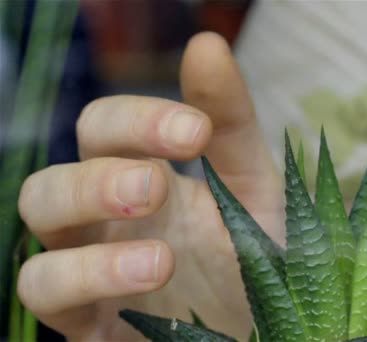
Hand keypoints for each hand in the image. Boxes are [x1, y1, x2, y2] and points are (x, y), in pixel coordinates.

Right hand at [16, 33, 283, 340]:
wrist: (269, 324)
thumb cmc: (257, 255)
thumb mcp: (254, 186)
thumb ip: (231, 122)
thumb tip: (205, 41)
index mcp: (141, 176)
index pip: (104, 129)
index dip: (138, 120)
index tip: (195, 132)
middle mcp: (104, 221)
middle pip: (52, 178)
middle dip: (98, 176)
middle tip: (156, 186)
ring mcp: (90, 269)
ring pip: (34, 231)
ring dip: (85, 229)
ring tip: (162, 253)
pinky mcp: (87, 320)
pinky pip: (46, 291)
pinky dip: (85, 280)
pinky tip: (150, 278)